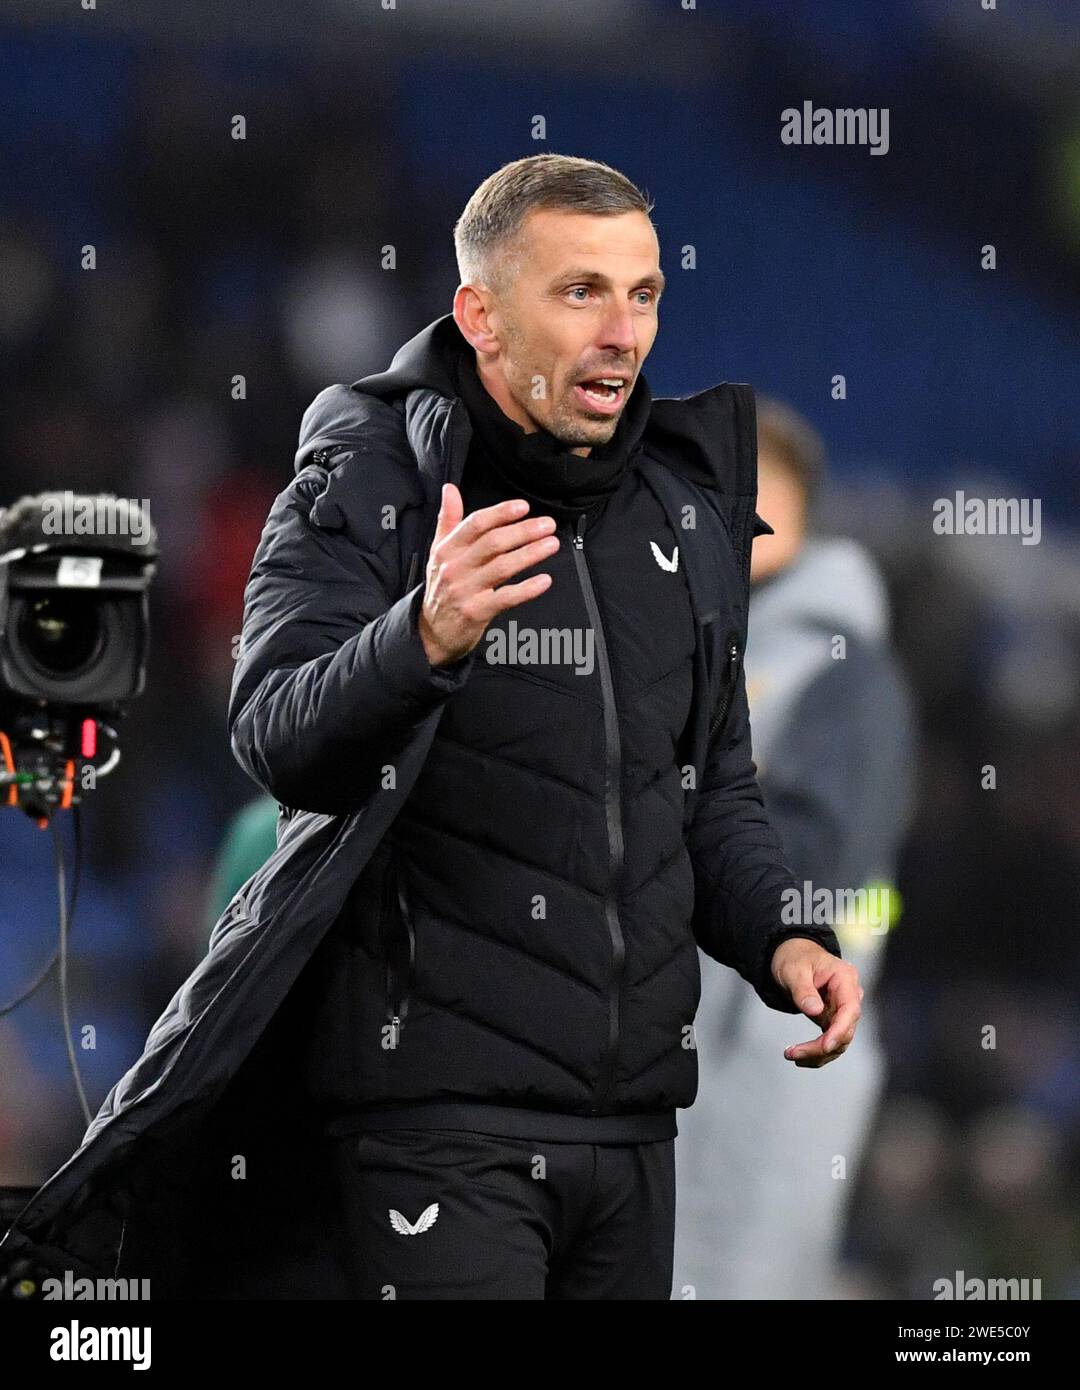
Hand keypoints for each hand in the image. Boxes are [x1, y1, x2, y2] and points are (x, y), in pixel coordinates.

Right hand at [417, 484, 558, 666]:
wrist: (432, 631)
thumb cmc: (442, 588)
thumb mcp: (439, 552)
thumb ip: (448, 520)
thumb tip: (450, 489)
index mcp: (447, 549)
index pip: (475, 524)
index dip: (500, 513)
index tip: (523, 507)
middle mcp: (455, 567)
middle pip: (493, 543)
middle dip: (523, 531)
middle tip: (547, 525)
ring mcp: (466, 590)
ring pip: (502, 567)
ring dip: (530, 554)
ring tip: (551, 545)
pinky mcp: (477, 612)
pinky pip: (506, 598)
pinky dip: (527, 589)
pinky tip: (544, 580)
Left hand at [769, 937, 863, 1066]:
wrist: (792, 956)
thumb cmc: (795, 958)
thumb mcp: (794, 970)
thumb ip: (804, 990)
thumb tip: (815, 1011)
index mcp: (845, 978)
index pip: (850, 1009)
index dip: (840, 1031)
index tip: (824, 1046)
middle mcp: (849, 995)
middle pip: (845, 1029)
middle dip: (822, 1047)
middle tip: (794, 1054)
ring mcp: (842, 1009)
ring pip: (839, 1041)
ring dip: (818, 1054)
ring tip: (792, 1056)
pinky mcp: (833, 1019)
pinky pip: (830, 1041)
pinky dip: (817, 1052)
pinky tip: (800, 1057)